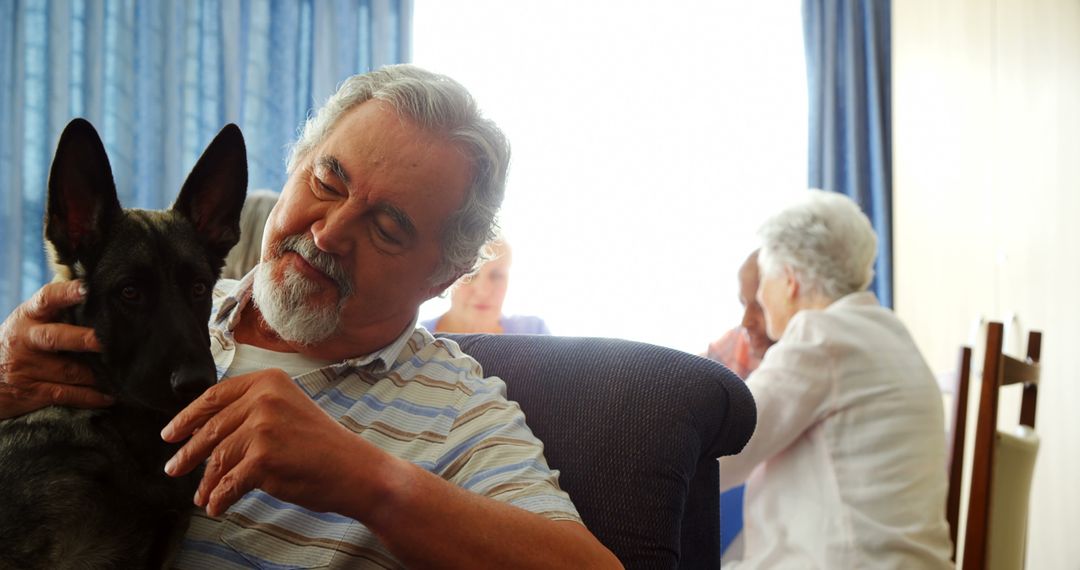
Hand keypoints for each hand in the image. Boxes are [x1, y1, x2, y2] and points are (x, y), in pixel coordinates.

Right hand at [0, 281, 107, 418]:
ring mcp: (25, 367)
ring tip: (122, 371)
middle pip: (55, 338)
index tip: (87, 289)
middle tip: (107, 341)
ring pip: (69, 371)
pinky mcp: (30, 391)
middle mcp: (24, 340)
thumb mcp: (31, 321)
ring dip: (97, 373)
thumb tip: (96, 290)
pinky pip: (66, 394)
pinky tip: (108, 396)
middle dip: (84, 339)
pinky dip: (90, 397)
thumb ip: (58, 309)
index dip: (66, 293)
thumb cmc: (21, 342)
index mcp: (27, 316)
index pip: (47, 299)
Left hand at [161, 369, 373, 516]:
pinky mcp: (262, 459)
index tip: (171, 433)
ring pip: (217, 458)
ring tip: (201, 495)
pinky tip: (217, 505)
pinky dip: (220, 498)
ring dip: (206, 481)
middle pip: (211, 428)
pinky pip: (228, 483)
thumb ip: (250, 414)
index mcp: (268, 381)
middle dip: (189, 453)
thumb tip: (203, 437)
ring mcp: (262, 428)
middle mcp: (263, 399)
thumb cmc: (322, 445)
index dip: (188, 417)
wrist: (354, 469)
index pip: (215, 397)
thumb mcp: (287, 412)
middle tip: (174, 468)